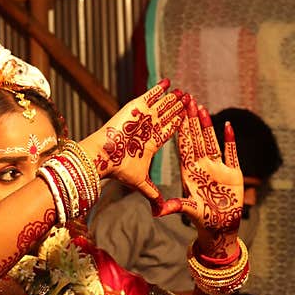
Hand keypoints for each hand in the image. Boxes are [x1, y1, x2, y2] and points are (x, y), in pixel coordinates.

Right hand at [80, 79, 183, 208]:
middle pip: (167, 116)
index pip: (168, 131)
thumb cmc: (120, 169)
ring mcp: (142, 117)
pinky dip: (158, 89)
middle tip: (190, 100)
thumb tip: (159, 212)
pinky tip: (167, 82)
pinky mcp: (136, 107)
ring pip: (161, 105)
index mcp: (151, 143)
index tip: (189, 118)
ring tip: (183, 92)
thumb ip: (152, 193)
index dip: (178, 124)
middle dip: (177, 109)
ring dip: (172, 99)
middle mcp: (148, 129)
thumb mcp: (141, 182)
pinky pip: (149, 96)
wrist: (104, 157)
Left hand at [158, 94, 243, 256]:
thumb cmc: (202, 218)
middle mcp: (202, 166)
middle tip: (188, 101)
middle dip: (192, 120)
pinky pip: (231, 153)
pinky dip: (230, 140)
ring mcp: (218, 167)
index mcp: (189, 172)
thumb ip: (176, 207)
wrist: (221, 225)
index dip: (181, 130)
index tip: (176, 115)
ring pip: (212, 141)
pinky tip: (228, 126)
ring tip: (202, 108)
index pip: (184, 147)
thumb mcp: (189, 210)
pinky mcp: (233, 172)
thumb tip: (158, 212)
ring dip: (207, 126)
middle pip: (196, 139)